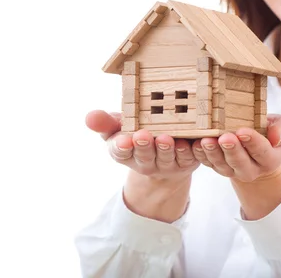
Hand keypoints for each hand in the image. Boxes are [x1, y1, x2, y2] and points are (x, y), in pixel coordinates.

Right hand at [85, 110, 199, 180]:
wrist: (164, 155)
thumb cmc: (136, 134)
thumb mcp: (118, 127)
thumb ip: (105, 123)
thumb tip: (90, 116)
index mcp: (126, 153)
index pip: (120, 152)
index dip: (121, 147)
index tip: (122, 141)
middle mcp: (146, 162)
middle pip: (144, 156)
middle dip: (143, 146)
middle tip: (143, 135)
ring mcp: (167, 164)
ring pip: (166, 158)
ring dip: (166, 149)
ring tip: (166, 138)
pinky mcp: (187, 162)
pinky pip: (189, 158)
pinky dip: (189, 151)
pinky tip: (189, 142)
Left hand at [192, 114, 280, 182]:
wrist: (260, 148)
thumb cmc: (272, 134)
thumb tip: (275, 136)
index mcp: (270, 160)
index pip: (262, 152)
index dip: (253, 142)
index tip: (244, 131)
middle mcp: (250, 169)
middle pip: (240, 162)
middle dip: (231, 149)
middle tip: (224, 137)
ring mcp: (232, 169)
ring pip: (221, 164)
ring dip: (212, 153)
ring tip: (206, 141)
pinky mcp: (217, 166)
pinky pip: (206, 162)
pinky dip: (199, 154)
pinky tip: (193, 143)